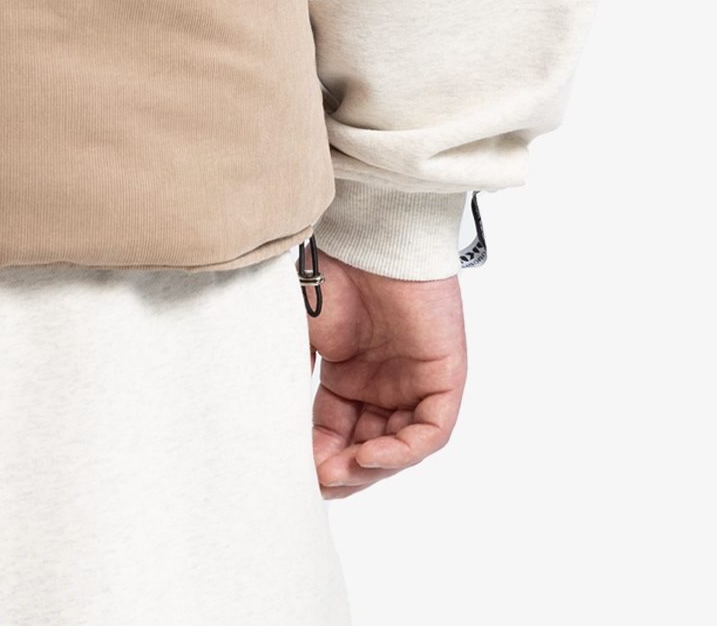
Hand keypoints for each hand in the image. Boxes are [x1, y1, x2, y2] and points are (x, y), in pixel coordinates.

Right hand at [306, 251, 465, 498]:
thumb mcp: (301, 335)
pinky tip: (368, 455)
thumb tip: (271, 427)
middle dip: (344, 471)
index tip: (296, 474)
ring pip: (400, 447)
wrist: (369, 234)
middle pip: (369, 447)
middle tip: (317, 483)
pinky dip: (401, 451)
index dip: (319, 457)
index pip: (337, 432)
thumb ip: (291, 378)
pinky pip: (431, 432)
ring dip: (370, 467)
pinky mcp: (445, 377)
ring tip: (338, 472)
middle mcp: (386, 383)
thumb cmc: (332, 271)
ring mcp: (417, 381)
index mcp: (351, 375)